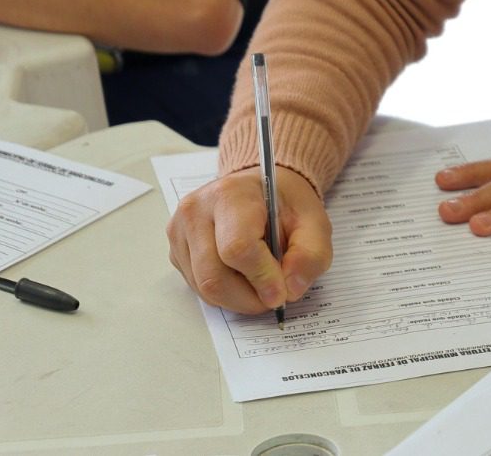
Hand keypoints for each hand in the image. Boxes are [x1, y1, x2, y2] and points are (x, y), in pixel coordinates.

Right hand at [166, 165, 332, 313]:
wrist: (260, 190)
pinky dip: (225, 294)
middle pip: (214, 275)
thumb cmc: (283, 204)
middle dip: (249, 297)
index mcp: (231, 194)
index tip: (282, 293)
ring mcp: (180, 232)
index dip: (261, 278)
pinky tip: (243, 278)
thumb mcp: (314, 222)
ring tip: (262, 285)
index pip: (237, 248)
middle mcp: (196, 211)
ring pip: (204, 288)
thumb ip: (310, 255)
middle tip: (274, 297)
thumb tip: (291, 288)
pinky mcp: (177, 251)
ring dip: (238, 299)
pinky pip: (197, 288)